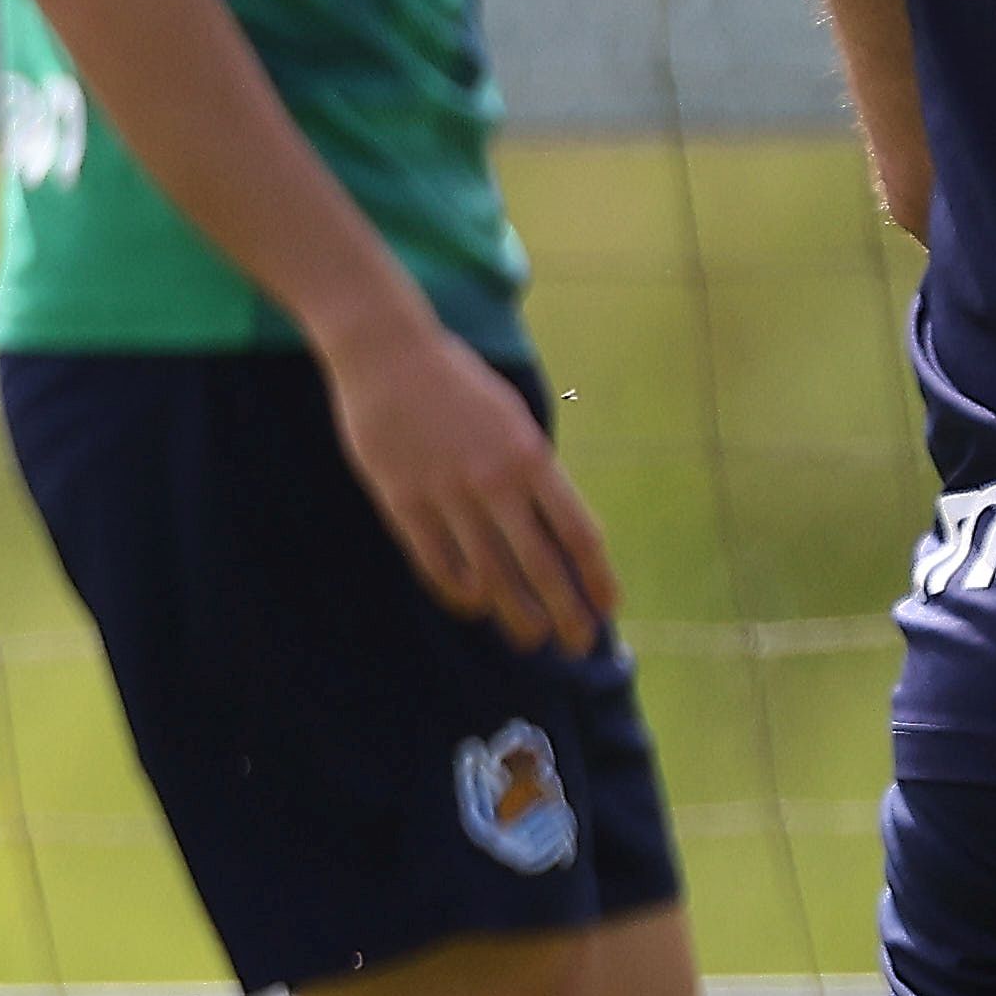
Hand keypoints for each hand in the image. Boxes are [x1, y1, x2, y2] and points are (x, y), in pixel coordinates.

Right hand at [325, 312, 614, 655]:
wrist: (387, 353)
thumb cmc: (456, 384)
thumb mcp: (512, 419)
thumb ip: (531, 471)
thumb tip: (549, 527)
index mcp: (531, 457)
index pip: (578, 533)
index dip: (597, 578)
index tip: (608, 608)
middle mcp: (494, 480)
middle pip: (540, 564)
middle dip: (564, 612)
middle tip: (575, 643)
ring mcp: (445, 493)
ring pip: (489, 572)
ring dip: (514, 613)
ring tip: (528, 637)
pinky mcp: (401, 500)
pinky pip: (435, 560)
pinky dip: (458, 590)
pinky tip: (472, 605)